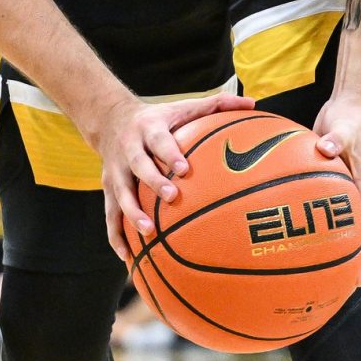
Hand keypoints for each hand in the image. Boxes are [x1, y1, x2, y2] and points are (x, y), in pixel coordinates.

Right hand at [92, 92, 253, 262]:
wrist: (110, 118)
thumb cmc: (159, 117)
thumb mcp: (183, 106)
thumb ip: (217, 105)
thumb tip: (253, 103)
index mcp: (149, 128)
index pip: (159, 140)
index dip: (170, 153)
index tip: (185, 168)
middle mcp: (129, 149)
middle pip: (138, 165)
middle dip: (153, 181)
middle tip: (171, 197)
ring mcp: (115, 170)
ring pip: (120, 194)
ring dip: (132, 213)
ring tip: (148, 232)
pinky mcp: (107, 188)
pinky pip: (110, 215)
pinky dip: (117, 236)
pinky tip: (129, 257)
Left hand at [313, 92, 360, 278]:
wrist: (349, 106)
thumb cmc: (351, 118)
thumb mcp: (345, 128)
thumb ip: (336, 139)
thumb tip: (325, 149)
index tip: (357, 279)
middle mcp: (354, 196)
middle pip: (352, 237)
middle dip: (344, 264)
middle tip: (330, 289)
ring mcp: (340, 191)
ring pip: (334, 226)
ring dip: (323, 247)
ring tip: (304, 271)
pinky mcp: (325, 183)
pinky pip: (314, 207)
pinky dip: (305, 220)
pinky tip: (284, 231)